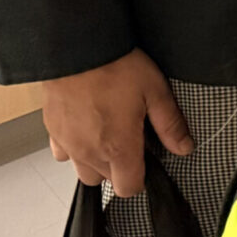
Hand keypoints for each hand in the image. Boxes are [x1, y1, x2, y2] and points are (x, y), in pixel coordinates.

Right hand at [42, 49, 193, 196]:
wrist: (77, 49)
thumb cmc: (115, 67)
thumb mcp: (155, 91)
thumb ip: (170, 124)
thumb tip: (184, 146)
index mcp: (118, 147)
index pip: (128, 187)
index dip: (141, 177)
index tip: (148, 159)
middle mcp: (89, 152)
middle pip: (106, 180)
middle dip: (121, 167)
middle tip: (132, 138)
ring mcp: (68, 144)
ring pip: (83, 170)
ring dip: (98, 160)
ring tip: (110, 132)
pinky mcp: (53, 132)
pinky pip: (64, 153)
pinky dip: (76, 147)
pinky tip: (88, 127)